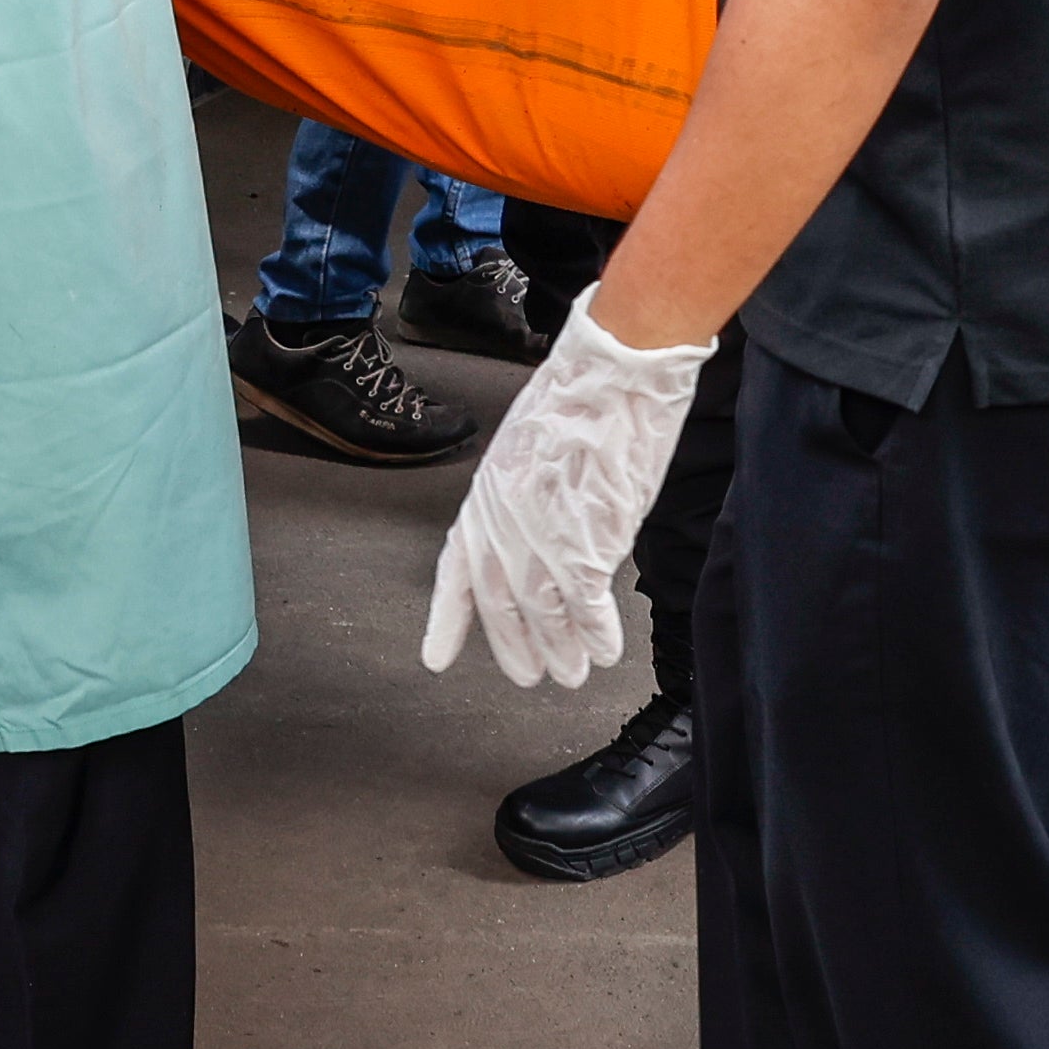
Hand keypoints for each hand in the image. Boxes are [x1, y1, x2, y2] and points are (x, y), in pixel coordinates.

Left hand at [421, 296, 713, 689]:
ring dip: (560, 650)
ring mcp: (543, 540)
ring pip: (545, 616)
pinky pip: (587, 608)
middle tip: (531, 674)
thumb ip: (523, 495)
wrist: (612, 374)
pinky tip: (604, 649)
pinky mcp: (587, 548)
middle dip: (516, 646)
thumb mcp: (527, 444)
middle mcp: (505, 525)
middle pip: (502, 604)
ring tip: (571, 672)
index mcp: (487, 495)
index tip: (436, 657)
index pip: (457, 569)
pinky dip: (596, 634)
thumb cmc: (580, 395)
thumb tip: (537, 531)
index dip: (448, 619)